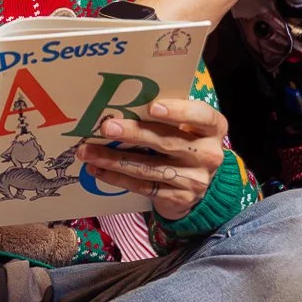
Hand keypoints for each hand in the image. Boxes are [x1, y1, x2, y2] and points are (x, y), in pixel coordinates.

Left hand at [76, 97, 228, 221]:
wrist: (201, 187)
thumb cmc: (187, 145)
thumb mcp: (189, 128)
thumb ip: (168, 117)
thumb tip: (124, 103)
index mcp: (213, 128)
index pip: (202, 116)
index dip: (178, 111)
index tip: (153, 106)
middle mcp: (208, 154)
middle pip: (167, 142)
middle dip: (133, 134)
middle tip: (106, 127)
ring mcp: (194, 180)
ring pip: (149, 167)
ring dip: (114, 159)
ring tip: (88, 152)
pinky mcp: (178, 198)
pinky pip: (143, 186)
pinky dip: (116, 177)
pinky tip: (97, 170)